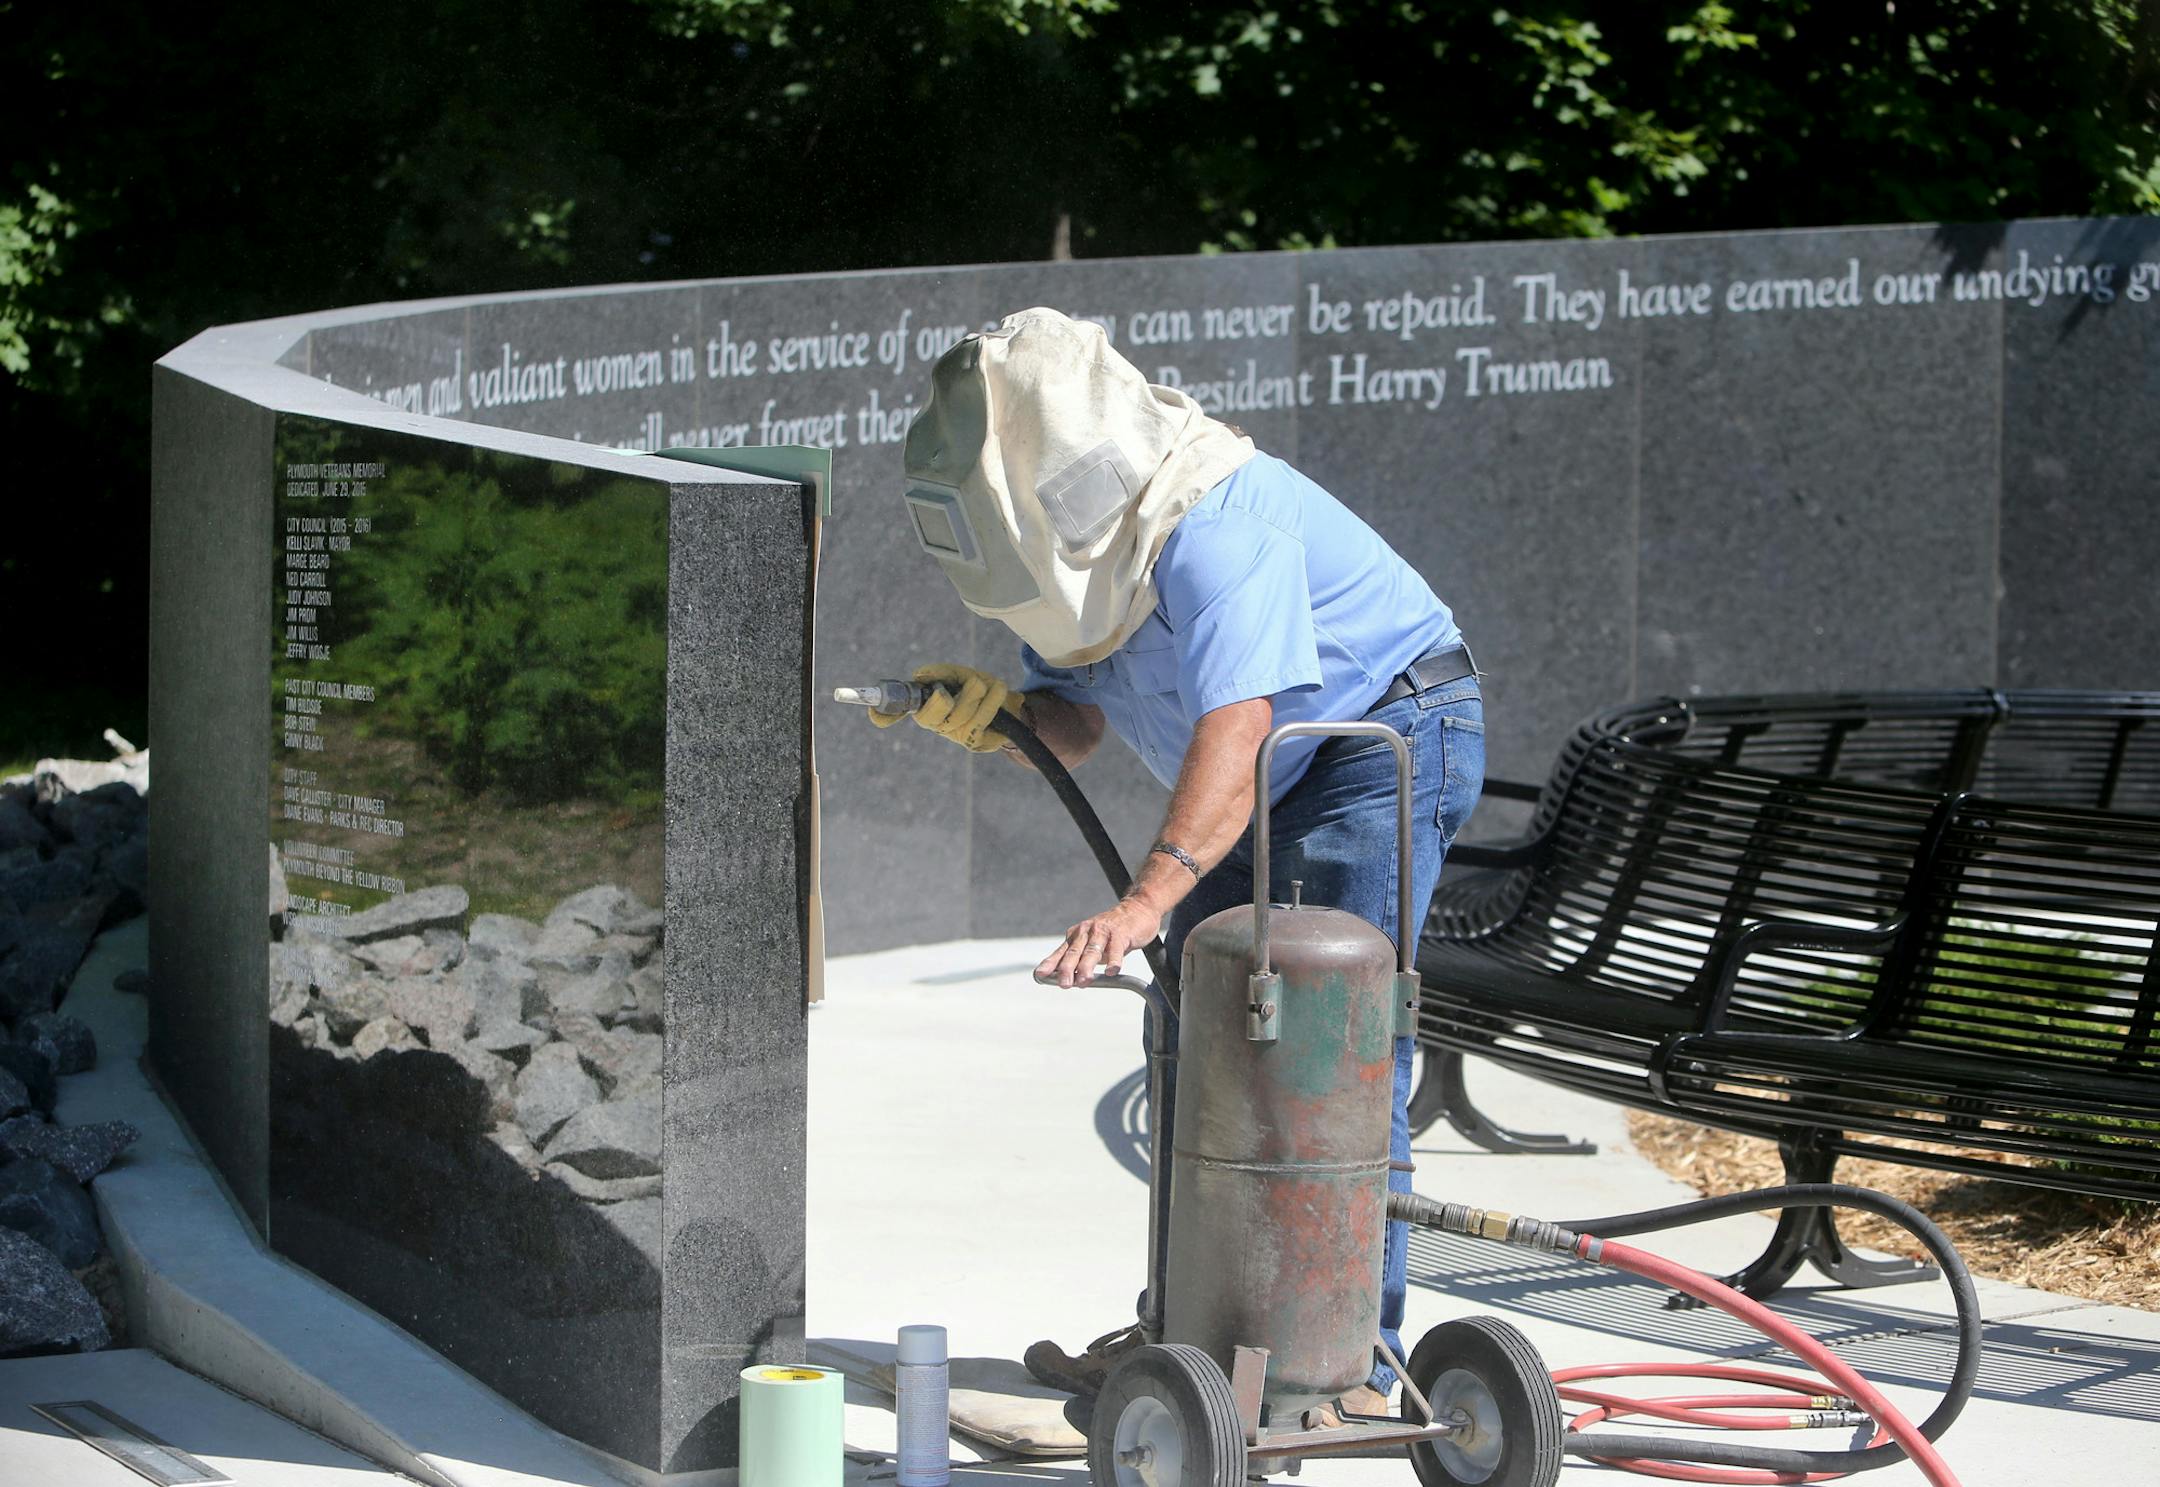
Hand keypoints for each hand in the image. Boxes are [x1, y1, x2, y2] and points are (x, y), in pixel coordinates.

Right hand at [868, 663, 1017, 751]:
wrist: (1007, 705)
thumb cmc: (975, 688)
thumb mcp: (956, 674)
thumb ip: (938, 673)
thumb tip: (919, 677)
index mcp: (923, 705)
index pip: (894, 713)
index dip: (884, 713)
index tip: (874, 711)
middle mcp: (934, 723)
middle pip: (929, 715)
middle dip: (942, 698)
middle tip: (949, 691)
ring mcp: (953, 735)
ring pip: (962, 710)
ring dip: (978, 689)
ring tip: (984, 685)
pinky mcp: (973, 743)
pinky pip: (982, 716)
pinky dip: (993, 697)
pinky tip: (997, 690)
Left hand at [1038, 896, 1161, 988]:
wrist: (1138, 910)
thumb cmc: (1112, 932)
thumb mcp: (1092, 944)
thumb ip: (1080, 959)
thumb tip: (1067, 980)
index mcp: (1077, 935)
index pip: (1061, 952)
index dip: (1050, 964)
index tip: (1040, 975)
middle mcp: (1087, 931)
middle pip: (1074, 952)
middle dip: (1067, 968)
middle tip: (1063, 984)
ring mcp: (1104, 931)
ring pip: (1092, 950)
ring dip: (1087, 966)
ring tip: (1083, 981)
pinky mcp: (1121, 933)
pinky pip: (1116, 949)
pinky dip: (1114, 960)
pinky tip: (1112, 971)